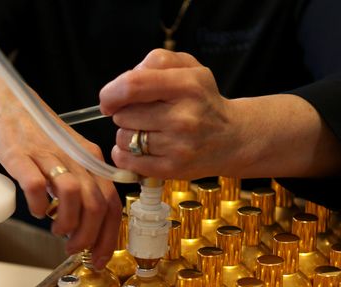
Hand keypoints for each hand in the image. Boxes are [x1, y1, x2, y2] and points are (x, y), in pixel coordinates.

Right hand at [0, 68, 121, 266]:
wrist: (5, 103)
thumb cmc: (37, 136)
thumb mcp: (69, 159)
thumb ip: (82, 187)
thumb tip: (87, 226)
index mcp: (91, 160)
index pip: (111, 203)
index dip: (108, 235)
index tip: (97, 256)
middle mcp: (75, 157)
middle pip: (95, 203)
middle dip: (87, 235)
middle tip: (74, 247)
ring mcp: (48, 156)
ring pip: (72, 194)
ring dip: (67, 222)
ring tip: (56, 230)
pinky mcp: (21, 156)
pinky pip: (36, 185)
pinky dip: (39, 204)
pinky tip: (37, 211)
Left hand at [99, 49, 244, 179]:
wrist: (232, 138)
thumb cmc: (203, 100)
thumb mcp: (189, 68)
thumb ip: (157, 62)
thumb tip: (124, 82)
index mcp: (187, 85)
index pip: (133, 85)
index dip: (111, 93)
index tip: (108, 100)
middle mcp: (183, 117)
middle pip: (123, 114)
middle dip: (123, 113)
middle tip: (143, 114)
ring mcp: (177, 146)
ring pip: (123, 138)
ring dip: (126, 134)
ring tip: (147, 131)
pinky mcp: (171, 169)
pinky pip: (127, 161)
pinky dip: (125, 154)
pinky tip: (140, 148)